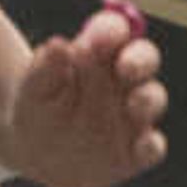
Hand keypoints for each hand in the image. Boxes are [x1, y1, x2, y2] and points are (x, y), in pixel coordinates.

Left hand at [4, 0, 166, 186]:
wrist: (37, 155)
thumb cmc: (39, 110)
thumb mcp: (33, 91)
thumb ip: (45, 69)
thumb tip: (57, 45)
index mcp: (100, 54)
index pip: (115, 31)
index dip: (112, 31)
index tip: (97, 38)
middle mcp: (124, 80)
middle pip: (145, 57)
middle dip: (140, 59)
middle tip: (126, 66)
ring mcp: (134, 114)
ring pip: (153, 98)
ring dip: (148, 99)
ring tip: (133, 104)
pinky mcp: (137, 150)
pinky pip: (153, 146)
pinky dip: (151, 144)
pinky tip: (142, 143)